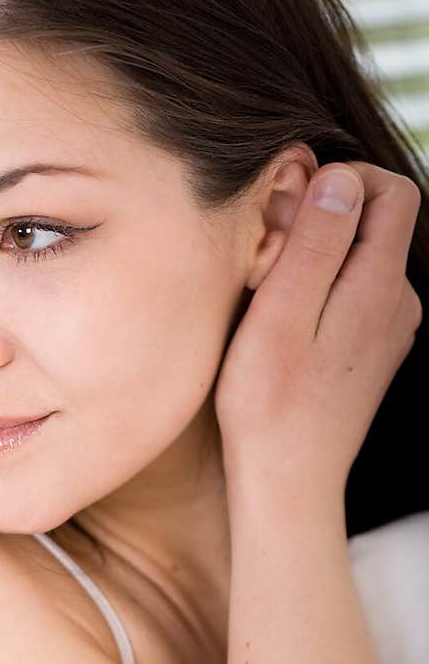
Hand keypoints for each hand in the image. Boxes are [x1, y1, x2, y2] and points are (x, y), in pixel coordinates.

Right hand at [214, 160, 422, 499]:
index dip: (341, 179)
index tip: (288, 209)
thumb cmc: (270, 406)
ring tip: (267, 295)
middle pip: (375, 224)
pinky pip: (352, 297)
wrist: (288, 485)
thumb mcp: (280, 314)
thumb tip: (340, 179)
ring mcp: (388, 333)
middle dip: (322, 218)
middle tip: (264, 256)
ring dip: (315, 259)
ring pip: (360, 261)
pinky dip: (318, 293)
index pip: (393, 190)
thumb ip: (315, 242)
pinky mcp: (369, 355)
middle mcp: (398, 305)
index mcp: (381, 288)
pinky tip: (281, 327)